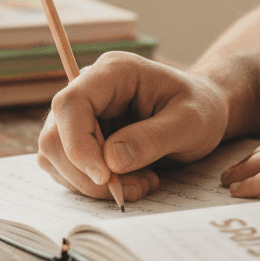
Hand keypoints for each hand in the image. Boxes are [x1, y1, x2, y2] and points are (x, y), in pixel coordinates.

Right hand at [37, 51, 228, 201]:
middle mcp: (89, 89)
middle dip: (87, 174)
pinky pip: (68, 170)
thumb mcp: (190, 123)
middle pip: (55, 136)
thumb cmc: (200, 109)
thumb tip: (111, 161)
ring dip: (93, 184)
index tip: (106, 177)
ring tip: (142, 183)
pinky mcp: (81, 139)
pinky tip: (132, 182)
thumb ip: (152, 139)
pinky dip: (95, 187)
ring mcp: (82, 116)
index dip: (78, 144)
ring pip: (56, 158)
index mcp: (113, 72)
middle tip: (134, 188)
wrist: (204, 112)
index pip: (71, 104)